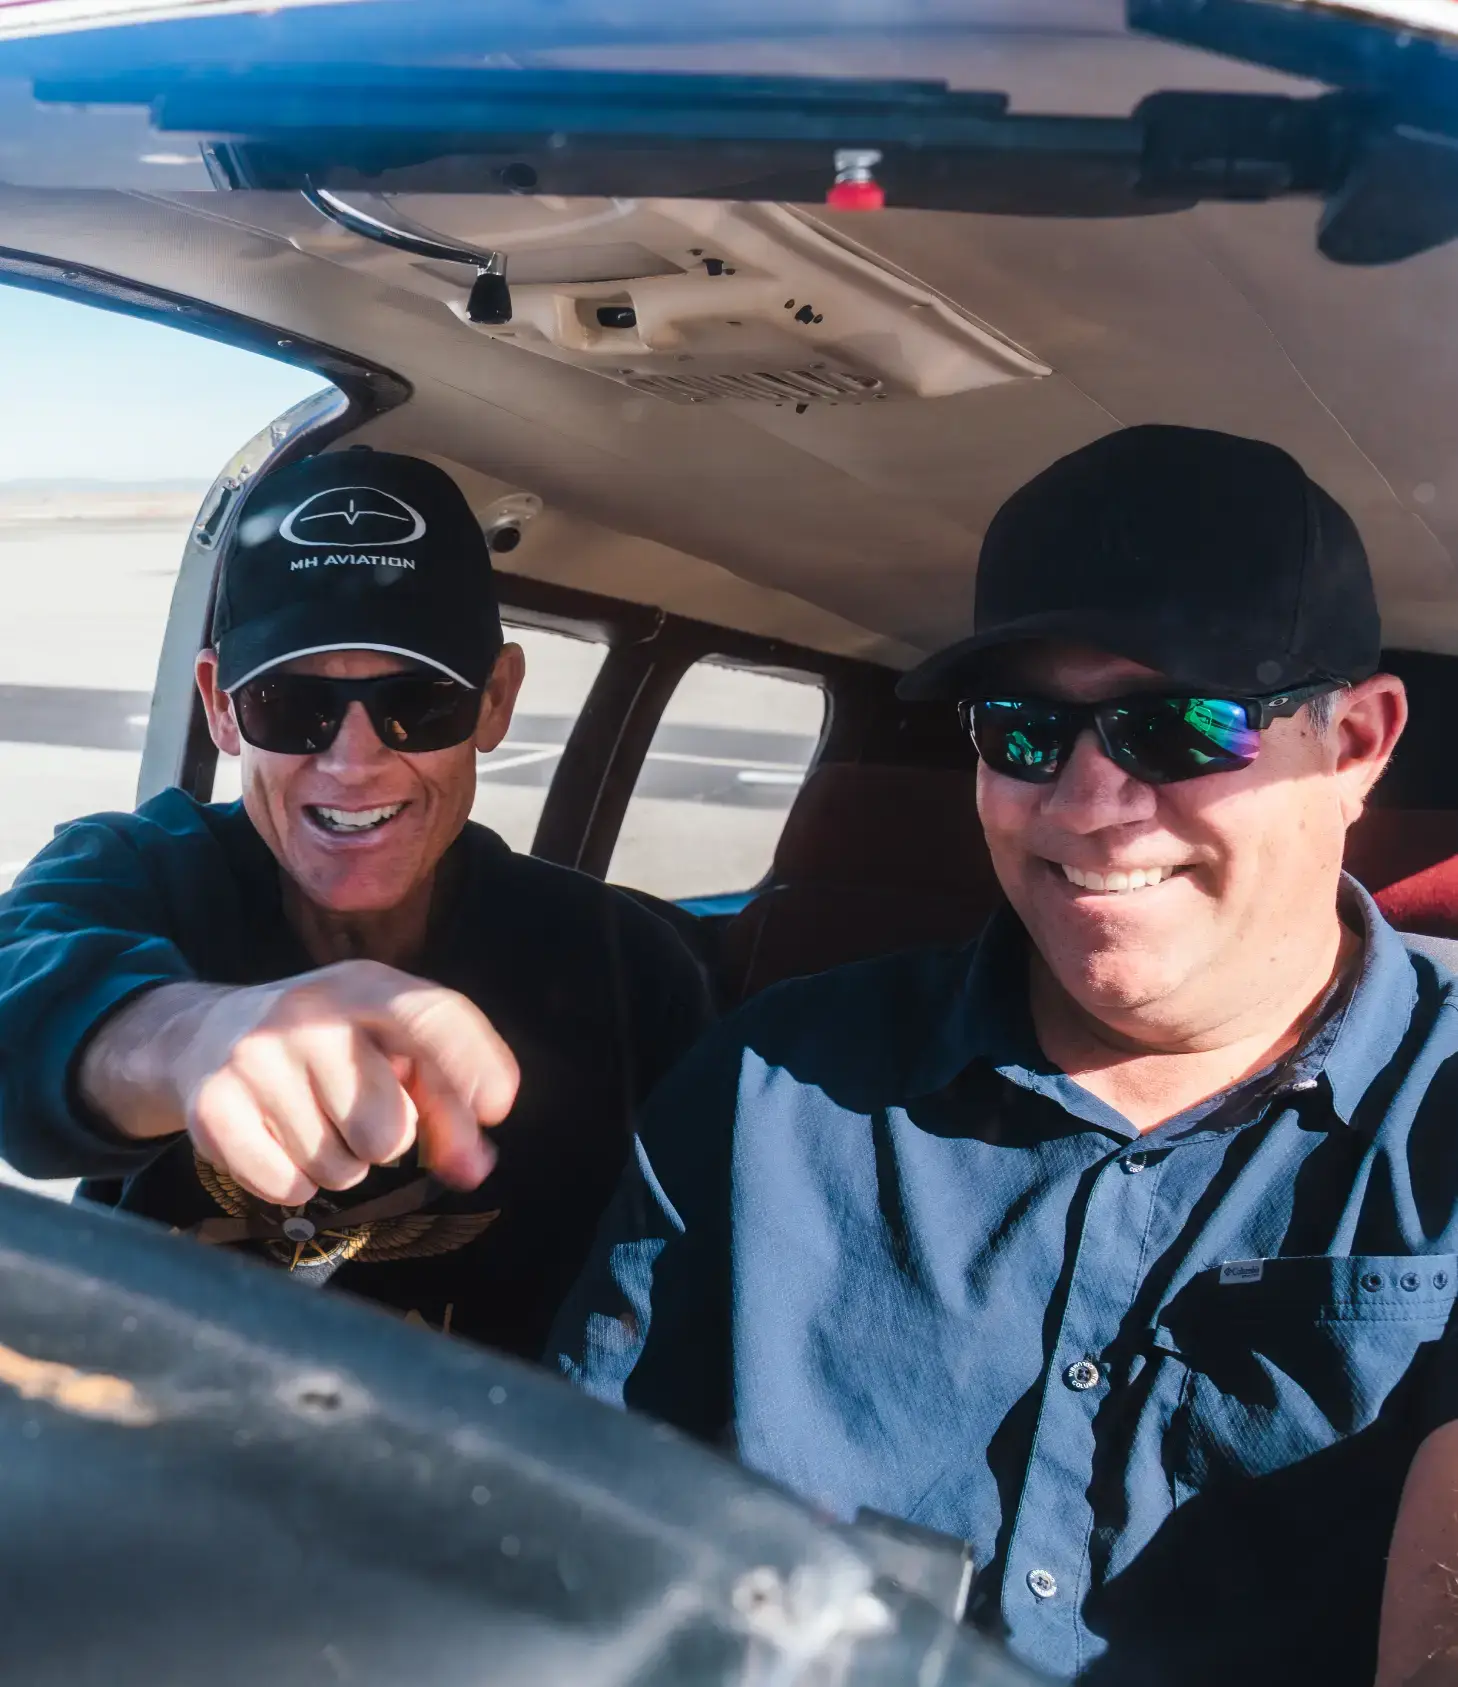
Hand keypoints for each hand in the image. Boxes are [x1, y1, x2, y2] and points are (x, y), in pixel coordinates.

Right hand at [81, 961, 519, 1206]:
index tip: (498, 1106)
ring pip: (339, 1166)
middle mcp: (308, 1014)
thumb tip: (475, 1168)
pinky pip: (288, 1186)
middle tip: (358, 1116)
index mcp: (365, 987)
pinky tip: (279, 1142)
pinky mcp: (214, 1106)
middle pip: (388, 1128)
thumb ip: (445, 1102)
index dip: (472, 1062)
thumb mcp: (388, 1046)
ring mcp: (255, 1058)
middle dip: (387, 1142)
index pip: (431, 1014)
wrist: (203, 1034)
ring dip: (339, 1164)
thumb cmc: (327, 1048)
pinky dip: (294, 1183)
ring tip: (315, 1122)